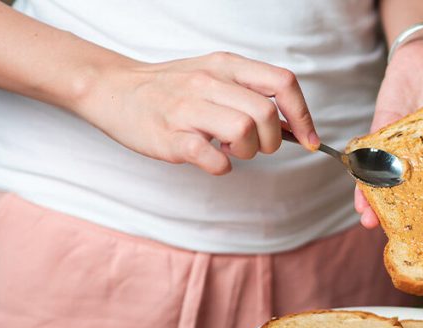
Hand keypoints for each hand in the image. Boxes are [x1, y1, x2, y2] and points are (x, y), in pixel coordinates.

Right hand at [75, 52, 318, 174]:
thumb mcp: (215, 76)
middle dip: (272, 142)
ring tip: (229, 149)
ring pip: (243, 132)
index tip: (310, 140)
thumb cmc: (171, 88)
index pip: (283, 83)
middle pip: (266, 114)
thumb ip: (252, 94)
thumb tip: (294, 126)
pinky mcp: (169, 136)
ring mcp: (187, 109)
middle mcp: (209, 82)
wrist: (113, 89)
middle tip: (255, 146)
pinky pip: (211, 157)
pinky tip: (212, 160)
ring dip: (247, 152)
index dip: (303, 116)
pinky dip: (221, 166)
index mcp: (227, 66)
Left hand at [354, 36, 422, 227]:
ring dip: (379, 201)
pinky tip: (358, 192)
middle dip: (408, 215)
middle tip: (400, 236)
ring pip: (390, 179)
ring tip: (371, 222)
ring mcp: (405, 146)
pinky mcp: (382, 130)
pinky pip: (370, 156)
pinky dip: (362, 174)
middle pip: (419, 192)